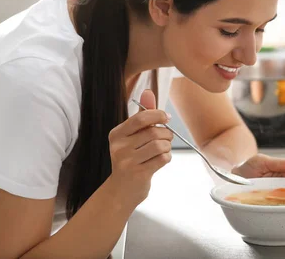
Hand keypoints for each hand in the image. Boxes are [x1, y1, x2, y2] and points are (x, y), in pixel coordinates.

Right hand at [107, 89, 172, 206]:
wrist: (120, 190)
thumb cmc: (130, 158)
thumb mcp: (132, 136)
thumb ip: (142, 115)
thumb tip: (148, 92)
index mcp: (116, 134)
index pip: (141, 118)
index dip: (158, 115)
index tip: (166, 118)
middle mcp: (119, 147)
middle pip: (154, 132)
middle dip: (166, 134)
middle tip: (166, 138)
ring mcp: (127, 162)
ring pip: (160, 145)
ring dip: (167, 147)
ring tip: (163, 150)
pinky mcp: (138, 174)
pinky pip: (163, 158)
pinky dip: (167, 157)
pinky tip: (160, 160)